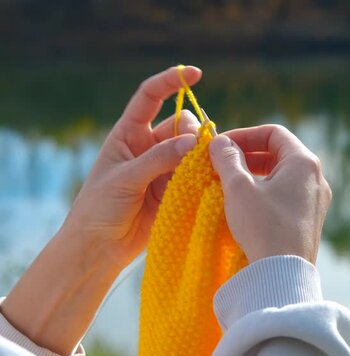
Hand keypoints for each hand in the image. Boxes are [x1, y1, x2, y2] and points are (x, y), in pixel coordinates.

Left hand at [63, 66, 201, 268]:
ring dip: (201, 154)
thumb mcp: (124, 179)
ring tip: (204, 169)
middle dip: (192, 131)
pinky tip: (210, 181)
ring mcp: (164, 168)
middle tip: (195, 151)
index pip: (150, 97)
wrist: (100, 247)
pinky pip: (198, 174)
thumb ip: (157, 159)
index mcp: (128, 134)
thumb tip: (192, 141)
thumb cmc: (99, 208)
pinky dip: (206, 174)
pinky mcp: (176, 189)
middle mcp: (148, 147)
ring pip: (193, 149)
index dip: (171, 82)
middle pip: (181, 124)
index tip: (194, 73)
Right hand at [209, 125, 331, 263]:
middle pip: (279, 153)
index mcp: (304, 162)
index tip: (222, 146)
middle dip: (248, 155)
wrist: (282, 274)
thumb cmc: (262, 226)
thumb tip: (219, 142)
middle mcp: (316, 178)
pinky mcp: (310, 221)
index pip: (274, 133)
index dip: (245, 135)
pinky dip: (265, 193)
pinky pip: (286, 196)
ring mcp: (316, 201)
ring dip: (255, 175)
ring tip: (229, 185)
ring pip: (282, 176)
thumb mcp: (239, 188)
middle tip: (222, 164)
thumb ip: (228, 159)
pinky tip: (245, 206)